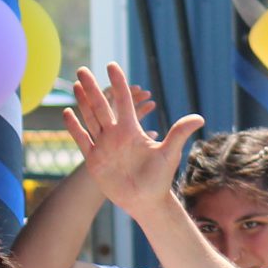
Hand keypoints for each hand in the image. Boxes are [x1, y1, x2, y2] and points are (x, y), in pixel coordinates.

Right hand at [63, 62, 197, 219]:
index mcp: (131, 131)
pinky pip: (82, 140)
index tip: (112, 65)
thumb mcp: (169, 153)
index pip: (123, 102)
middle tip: (83, 69)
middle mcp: (116, 135)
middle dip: (92, 88)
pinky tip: (67, 112)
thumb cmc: (160, 179)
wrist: (146, 201)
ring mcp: (103, 146)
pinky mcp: (94, 160)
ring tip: (75, 85)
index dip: (118, 84)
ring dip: (82, 102)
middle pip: (102, 106)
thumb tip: (200, 117)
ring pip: (90, 119)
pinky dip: (74, 127)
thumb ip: (179, 133)